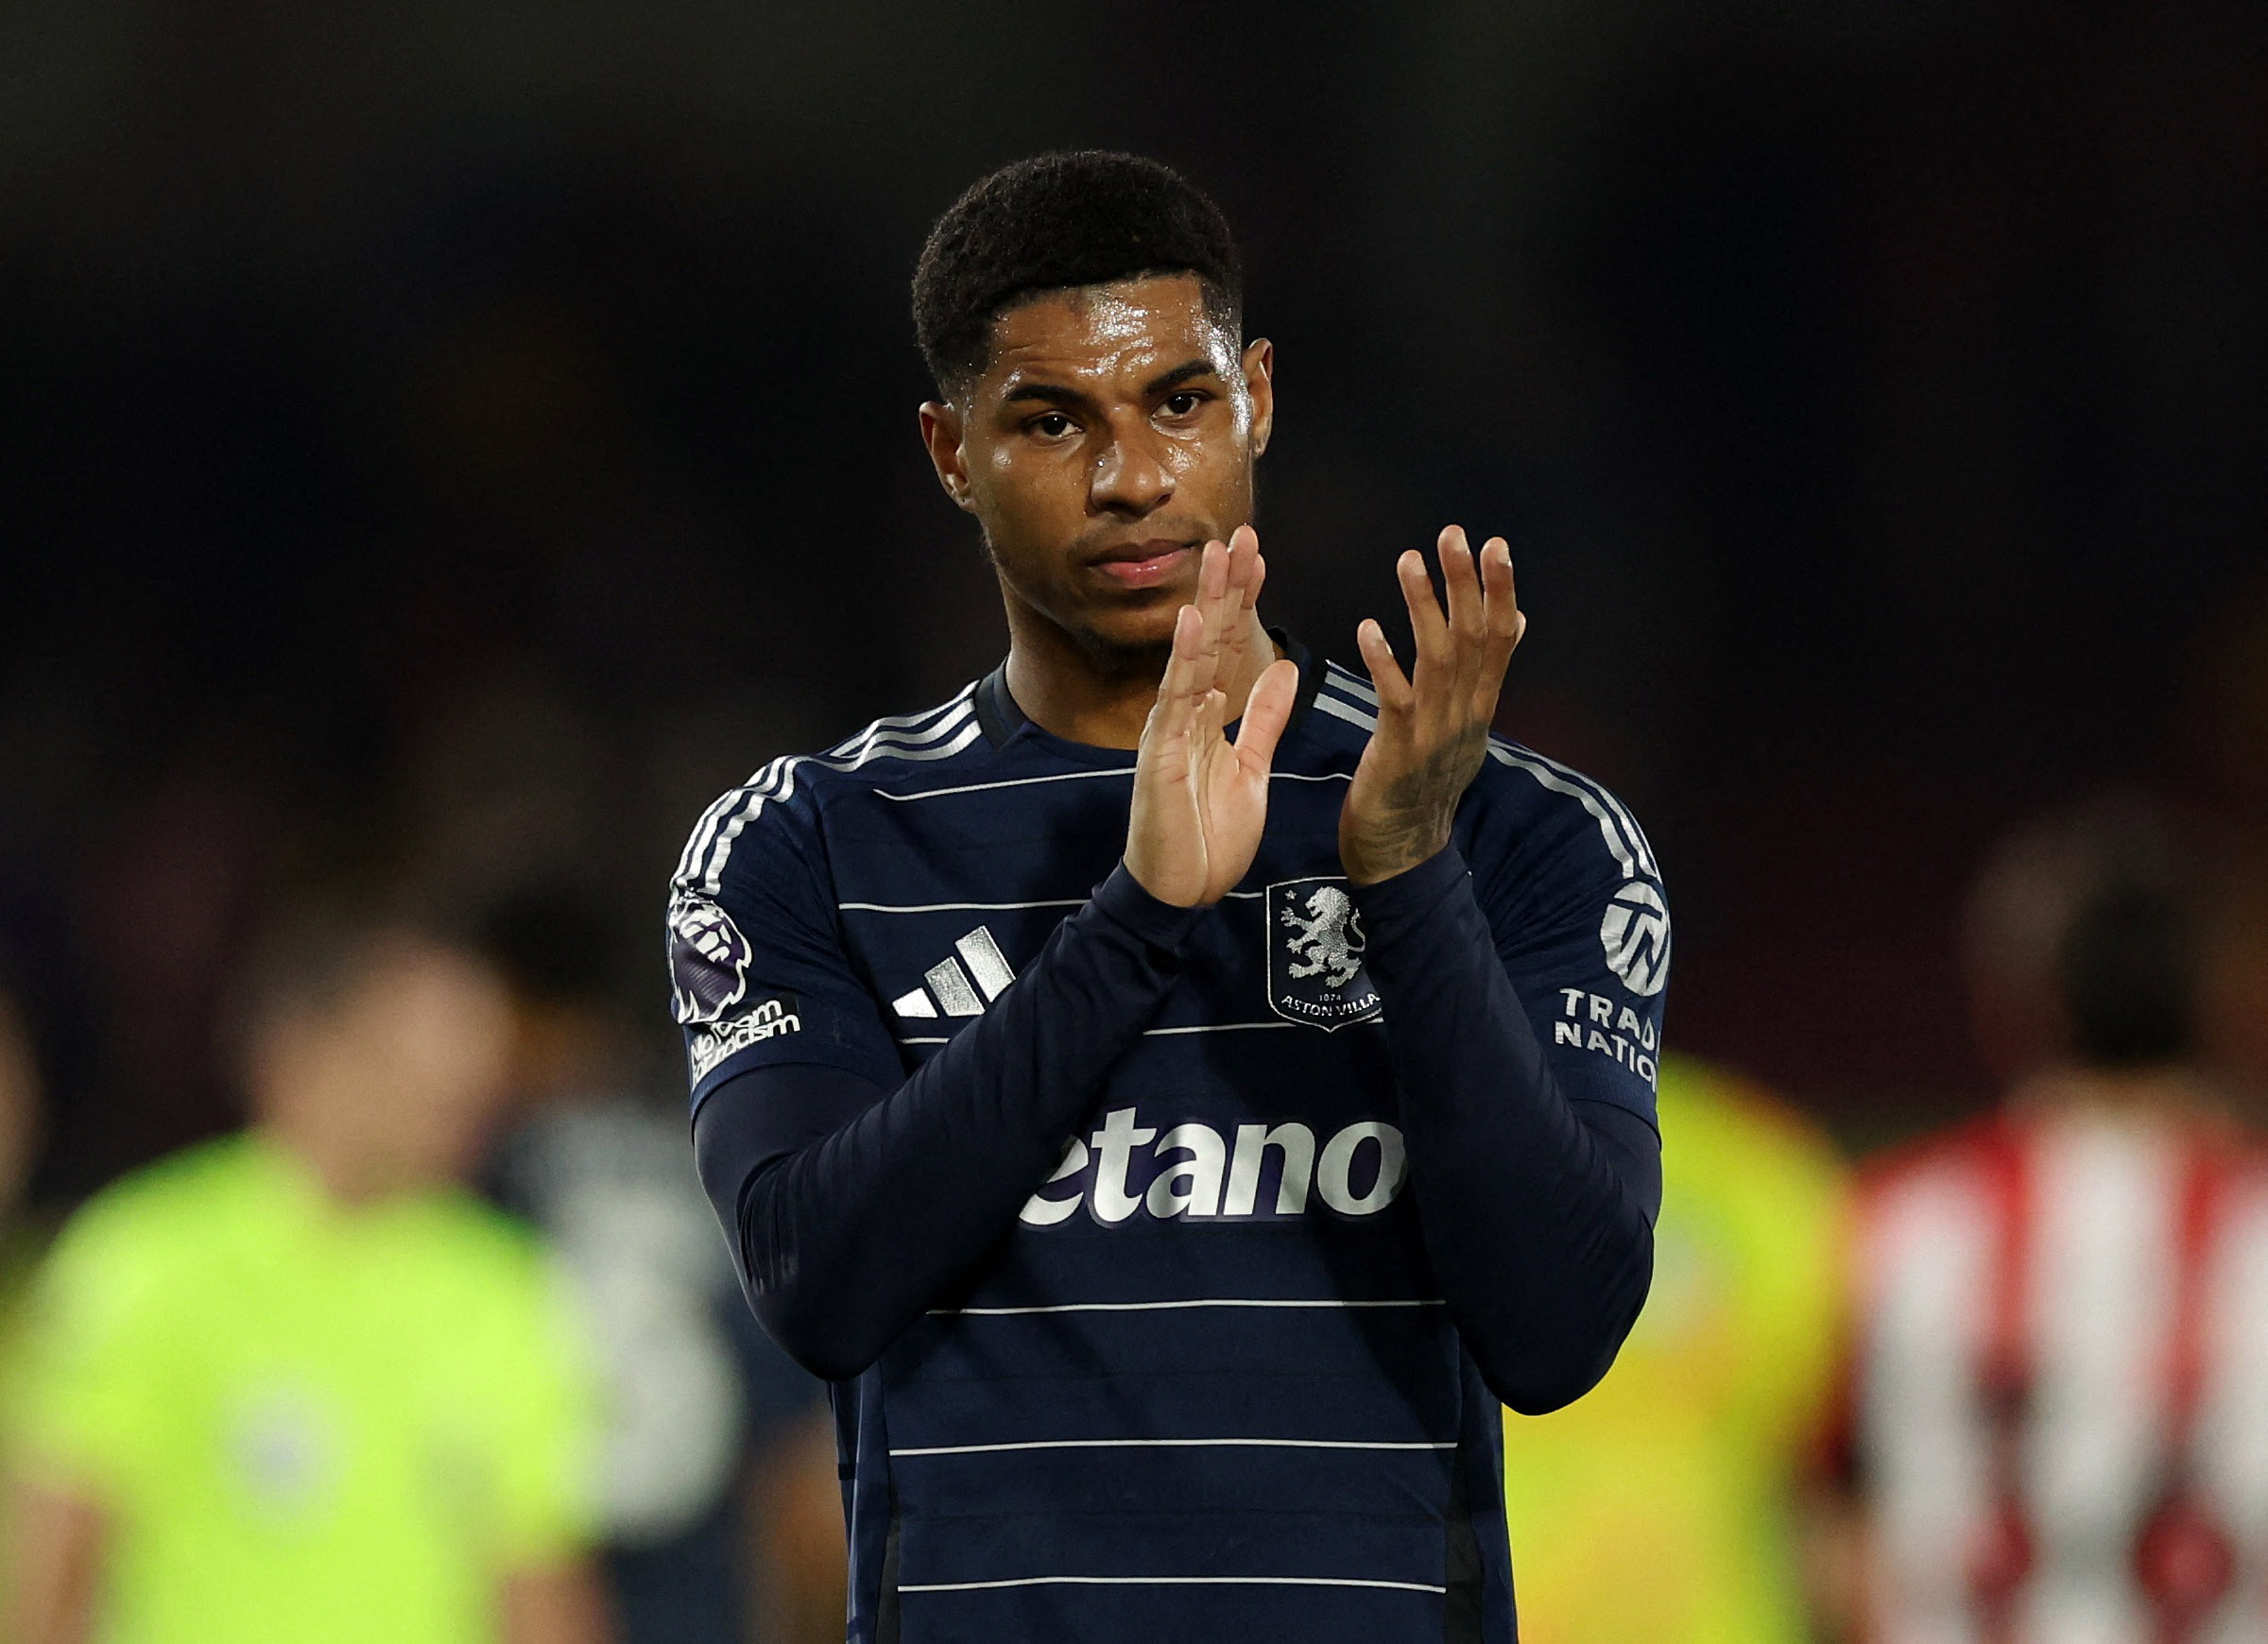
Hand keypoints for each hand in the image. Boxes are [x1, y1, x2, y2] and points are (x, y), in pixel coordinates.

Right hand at [1124, 528, 1301, 906]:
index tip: (1259, 555)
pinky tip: (1194, 619)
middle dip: (1226, 585)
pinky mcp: (1160, 753)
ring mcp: (1168, 729)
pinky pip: (1173, 698)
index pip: (1230, 645)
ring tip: (1217, 554)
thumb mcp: (1250, 767)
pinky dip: (1184, 657)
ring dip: (1205, 602)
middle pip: (1210, 637)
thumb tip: (1282, 669)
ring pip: (1190, 654)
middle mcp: (1182, 712)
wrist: (1180, 892)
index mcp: (1206, 714)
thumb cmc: (1207, 836)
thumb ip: (1262, 718)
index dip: (1245, 600)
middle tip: (1241, 532)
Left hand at [1340, 526, 1525, 885]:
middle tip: (1454, 534)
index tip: (1495, 544)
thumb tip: (1516, 620)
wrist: (1403, 853)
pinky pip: (1396, 701)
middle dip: (1465, 584)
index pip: (1497, 638)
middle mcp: (1465, 714)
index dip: (1499, 591)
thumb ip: (1486, 672)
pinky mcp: (1400, 753)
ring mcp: (1435, 734)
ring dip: (1424, 607)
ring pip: (1437, 661)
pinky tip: (1369, 629)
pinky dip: (1385, 664)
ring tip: (1408, 560)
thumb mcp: (1465, 723)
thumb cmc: (1424, 781)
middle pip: (1471, 639)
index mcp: (1479, 705)